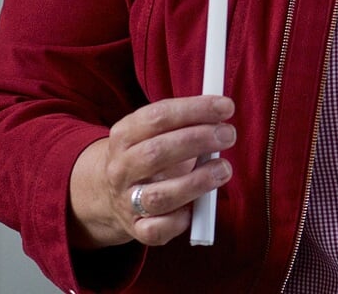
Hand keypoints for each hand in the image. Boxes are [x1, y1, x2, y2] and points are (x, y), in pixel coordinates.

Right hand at [68, 95, 235, 249]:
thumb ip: (185, 121)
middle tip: (228, 135)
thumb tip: (222, 111)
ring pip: (159, 196)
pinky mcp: (136, 228)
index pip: (157, 117)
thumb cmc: (149, 155)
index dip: (194, 109)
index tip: (226, 107)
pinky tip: (197, 208)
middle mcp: (121, 168)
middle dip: (198, 140)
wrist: (109, 193)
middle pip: (156, 153)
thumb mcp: (156, 131)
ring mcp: (126, 201)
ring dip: (197, 182)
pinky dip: (180, 220)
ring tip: (224, 169)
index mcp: (124, 136)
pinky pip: (158, 230)